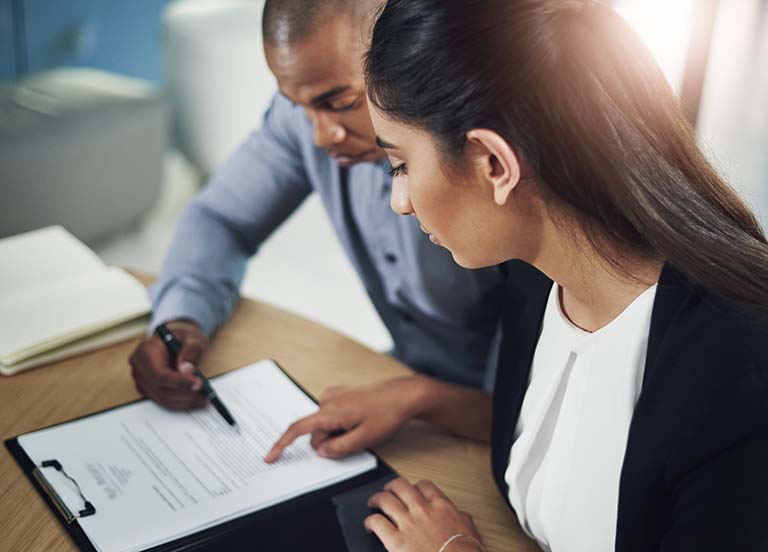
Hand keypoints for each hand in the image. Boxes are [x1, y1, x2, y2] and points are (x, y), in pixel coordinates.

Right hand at [129, 319, 208, 409]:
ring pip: (162, 398)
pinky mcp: (147, 389)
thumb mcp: (193, 338)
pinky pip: (163, 401)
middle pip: (160, 389)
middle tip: (205, 395)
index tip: (197, 384)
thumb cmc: (185, 339)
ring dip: (184, 401)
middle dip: (184, 394)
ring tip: (203, 398)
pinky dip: (180, 403)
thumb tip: (186, 370)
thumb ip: (191, 351)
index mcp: (146, 350)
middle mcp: (139, 366)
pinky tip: (194, 399)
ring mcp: (141, 379)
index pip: (159, 373)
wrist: (180, 342)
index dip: (178, 382)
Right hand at [264, 376, 427, 462]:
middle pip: (316, 432)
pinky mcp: (340, 394)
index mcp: (330, 411)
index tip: (270, 456)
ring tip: (362, 426)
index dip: (281, 445)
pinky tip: (360, 419)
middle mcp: (328, 399)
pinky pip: (332, 416)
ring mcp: (334, 395)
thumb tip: (321, 451)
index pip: (297, 429)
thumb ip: (338, 449)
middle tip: (355, 438)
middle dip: (329, 442)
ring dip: (338, 432)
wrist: (403, 394)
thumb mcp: (364, 439)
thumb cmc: (387, 413)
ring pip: (325, 425)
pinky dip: (341, 423)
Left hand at [365, 478, 483, 551]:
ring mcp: (408, 524)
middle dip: (391, 487)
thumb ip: (463, 520)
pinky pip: (377, 523)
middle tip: (387, 491)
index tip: (411, 491)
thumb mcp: (471, 532)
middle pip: (400, 486)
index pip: (424, 485)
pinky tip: (370, 525)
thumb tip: (462, 517)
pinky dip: (371, 522)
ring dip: (377, 499)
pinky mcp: (396, 541)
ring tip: (373, 503)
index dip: (414, 487)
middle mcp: (423, 510)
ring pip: (385, 500)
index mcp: (442, 506)